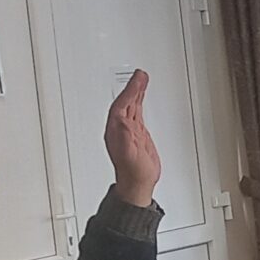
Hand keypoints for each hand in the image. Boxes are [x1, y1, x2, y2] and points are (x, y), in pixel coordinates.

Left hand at [104, 68, 159, 207]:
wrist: (138, 184)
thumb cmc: (133, 173)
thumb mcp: (129, 156)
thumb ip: (124, 138)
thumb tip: (121, 120)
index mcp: (116, 132)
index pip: (121, 106)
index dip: (128, 92)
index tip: (137, 81)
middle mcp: (120, 128)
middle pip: (125, 101)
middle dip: (132, 87)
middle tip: (140, 74)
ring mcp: (129, 130)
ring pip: (131, 104)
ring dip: (136, 90)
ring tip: (142, 77)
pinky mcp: (137, 133)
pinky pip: (137, 111)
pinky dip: (140, 100)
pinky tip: (143, 95)